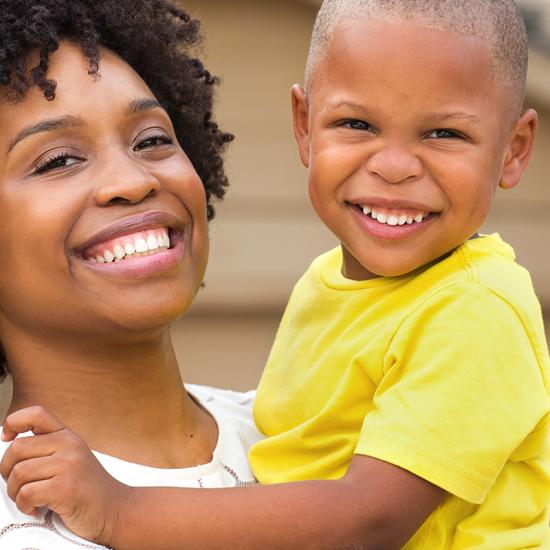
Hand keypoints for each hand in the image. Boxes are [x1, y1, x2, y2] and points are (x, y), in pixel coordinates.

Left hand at [0, 405, 129, 544]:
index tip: (6, 437)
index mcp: (67, 435)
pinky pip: (26, 494)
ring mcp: (68, 465)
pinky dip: (25, 506)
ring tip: (31, 499)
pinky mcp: (65, 487)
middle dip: (7, 471)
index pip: (36, 414)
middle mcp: (69, 444)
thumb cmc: (86, 487)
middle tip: (19, 484)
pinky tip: (37, 508)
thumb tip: (9, 447)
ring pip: (18, 473)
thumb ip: (46, 449)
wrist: (113, 508)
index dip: (14, 421)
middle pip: (16, 449)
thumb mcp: (71, 458)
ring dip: (16, 493)